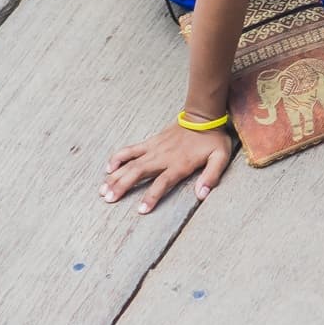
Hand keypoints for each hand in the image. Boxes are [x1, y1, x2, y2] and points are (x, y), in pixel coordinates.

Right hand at [101, 122, 231, 213]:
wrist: (202, 115)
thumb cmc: (212, 139)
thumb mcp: (220, 158)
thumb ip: (211, 176)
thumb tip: (202, 194)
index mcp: (179, 164)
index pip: (161, 183)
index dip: (151, 196)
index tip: (140, 210)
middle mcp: (163, 157)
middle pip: (138, 172)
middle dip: (122, 186)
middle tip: (108, 199)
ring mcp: (154, 148)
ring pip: (131, 162)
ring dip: (116, 175)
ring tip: (103, 189)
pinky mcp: (151, 142)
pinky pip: (131, 149)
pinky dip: (119, 157)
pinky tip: (108, 167)